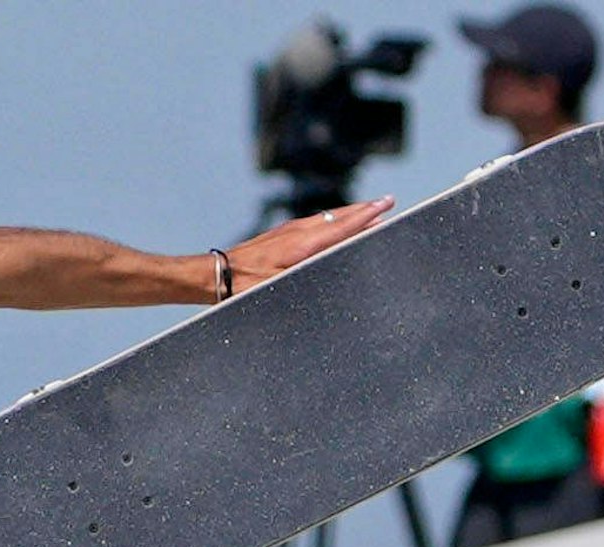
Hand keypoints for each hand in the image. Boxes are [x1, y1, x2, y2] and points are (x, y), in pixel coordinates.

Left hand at [226, 197, 395, 295]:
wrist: (216, 275)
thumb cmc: (245, 286)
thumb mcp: (279, 286)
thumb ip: (306, 273)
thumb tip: (333, 261)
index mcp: (301, 245)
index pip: (341, 227)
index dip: (366, 217)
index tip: (386, 205)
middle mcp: (297, 233)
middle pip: (338, 217)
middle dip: (364, 210)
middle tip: (387, 203)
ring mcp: (288, 232)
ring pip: (326, 218)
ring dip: (349, 214)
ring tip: (368, 210)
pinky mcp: (280, 235)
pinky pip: (314, 223)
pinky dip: (332, 220)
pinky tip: (334, 224)